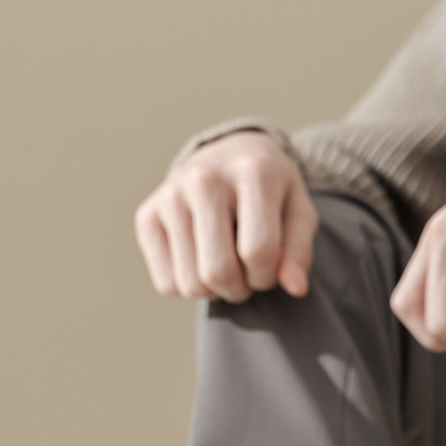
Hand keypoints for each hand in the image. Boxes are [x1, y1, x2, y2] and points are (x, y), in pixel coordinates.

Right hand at [134, 132, 318, 301]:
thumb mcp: (298, 211)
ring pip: (190, 284)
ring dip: (215, 291)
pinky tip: (202, 260)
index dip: (268, 276)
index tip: (270, 269)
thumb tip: (295, 288)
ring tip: (227, 266)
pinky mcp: (146, 215)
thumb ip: (299, 250)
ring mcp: (169, 195)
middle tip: (248, 275)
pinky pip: (166, 284)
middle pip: (218, 271)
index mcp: (252, 172)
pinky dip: (188, 286)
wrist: (229, 153)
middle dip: (240, 288)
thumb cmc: (270, 189)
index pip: (258, 251)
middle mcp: (204, 178)